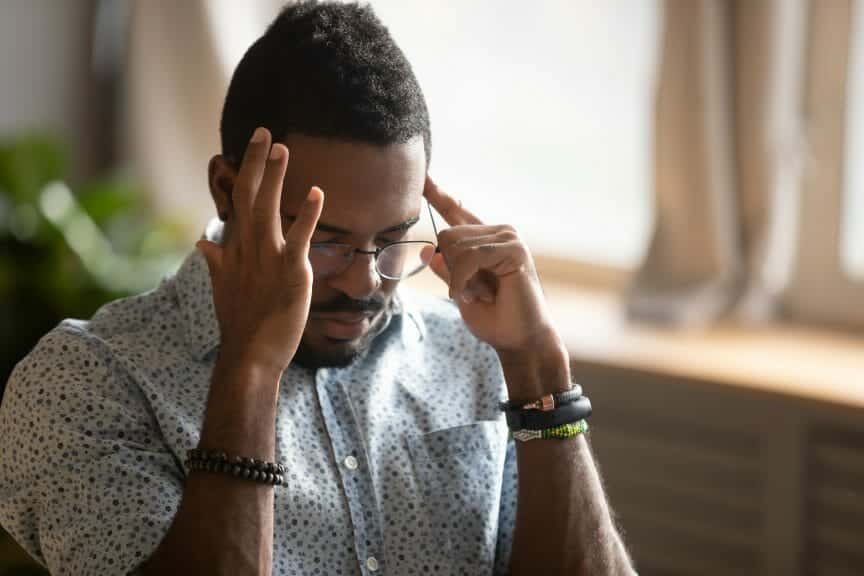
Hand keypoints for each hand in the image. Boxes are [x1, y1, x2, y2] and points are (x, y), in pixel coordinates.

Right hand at [197, 127, 323, 374]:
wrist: (249, 355)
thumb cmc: (240, 324)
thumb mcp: (223, 288)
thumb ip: (216, 262)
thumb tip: (202, 243)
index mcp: (235, 249)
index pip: (239, 201)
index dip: (247, 172)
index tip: (254, 146)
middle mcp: (247, 248)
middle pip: (249, 196)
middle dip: (256, 163)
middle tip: (265, 132)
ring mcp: (267, 259)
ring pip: (268, 210)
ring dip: (274, 178)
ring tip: (282, 148)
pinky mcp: (290, 273)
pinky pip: (298, 238)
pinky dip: (308, 215)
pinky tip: (317, 193)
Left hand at [424, 175, 561, 356]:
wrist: (520, 340)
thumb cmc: (494, 319)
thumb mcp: (461, 292)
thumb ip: (448, 270)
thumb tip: (430, 249)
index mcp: (484, 240)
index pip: (457, 211)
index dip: (438, 195)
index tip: (422, 177)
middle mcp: (498, 232)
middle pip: (447, 234)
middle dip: (450, 269)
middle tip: (470, 292)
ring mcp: (508, 237)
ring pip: (456, 245)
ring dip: (459, 278)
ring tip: (479, 295)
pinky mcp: (514, 248)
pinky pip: (471, 256)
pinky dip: (463, 279)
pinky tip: (470, 295)